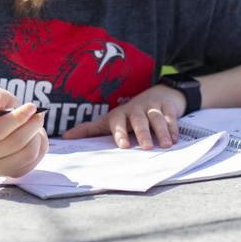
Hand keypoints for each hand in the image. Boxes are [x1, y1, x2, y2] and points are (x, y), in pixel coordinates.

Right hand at [0, 88, 47, 177]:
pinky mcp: (11, 174)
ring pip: (28, 153)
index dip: (17, 118)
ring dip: (36, 135)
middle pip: (15, 142)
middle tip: (37, 115)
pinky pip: (34, 160)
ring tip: (33, 125)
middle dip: (32, 125)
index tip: (31, 107)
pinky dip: (38, 146)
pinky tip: (32, 137)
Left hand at [62, 84, 185, 148]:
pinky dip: (173, 128)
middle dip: (142, 133)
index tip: (123, 146)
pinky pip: (171, 117)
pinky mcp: (167, 107)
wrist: (158, 94)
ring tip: (165, 145)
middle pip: (139, 120)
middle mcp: (136, 109)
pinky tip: (175, 139)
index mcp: (120, 114)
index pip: (117, 122)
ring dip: (161, 131)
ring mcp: (153, 107)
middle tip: (146, 147)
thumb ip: (89, 130)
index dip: (120, 133)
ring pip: (156, 118)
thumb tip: (65, 138)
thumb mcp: (109, 120)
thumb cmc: (128, 114)